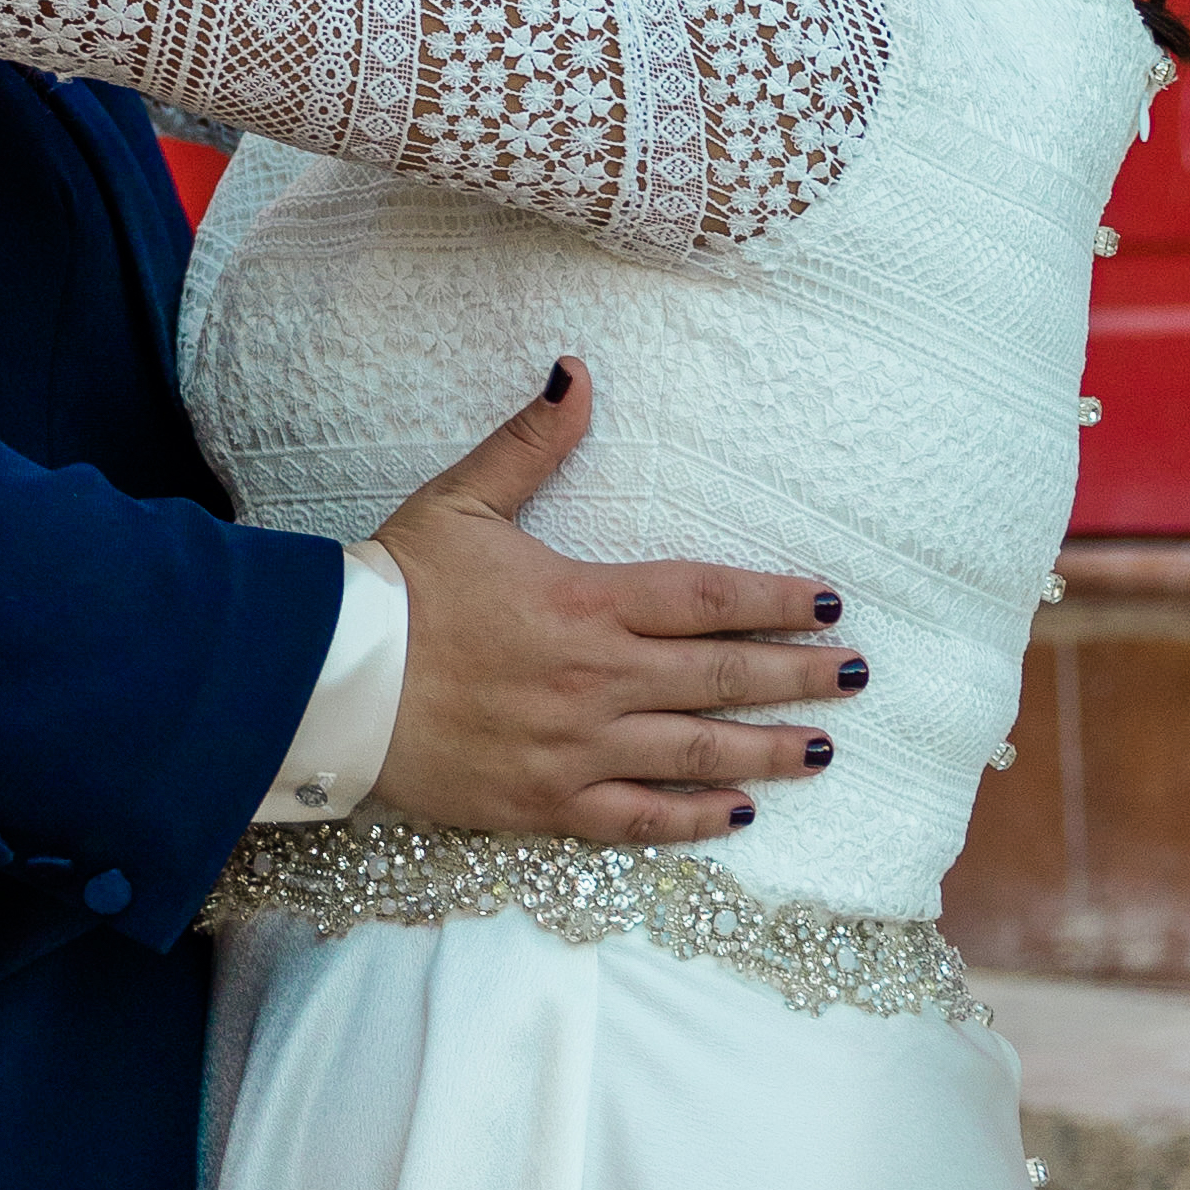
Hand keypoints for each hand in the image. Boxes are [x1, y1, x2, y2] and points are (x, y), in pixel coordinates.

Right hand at [370, 359, 855, 850]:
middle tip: (858, 676)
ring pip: (693, 752)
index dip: (775, 600)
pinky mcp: (544, 800)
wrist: (330, 679)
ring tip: (823, 750)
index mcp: (585, 599)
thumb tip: (577, 370)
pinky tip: (735, 816)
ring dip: (765, 751)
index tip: (827, 603)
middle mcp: (595, 677)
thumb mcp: (462, 499)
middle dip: (798, 676)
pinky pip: (635, 817)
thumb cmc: (396, 585)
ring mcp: (575, 746)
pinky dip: (689, 819)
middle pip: (720, 677)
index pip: (706, 597)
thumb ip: (531, 442)